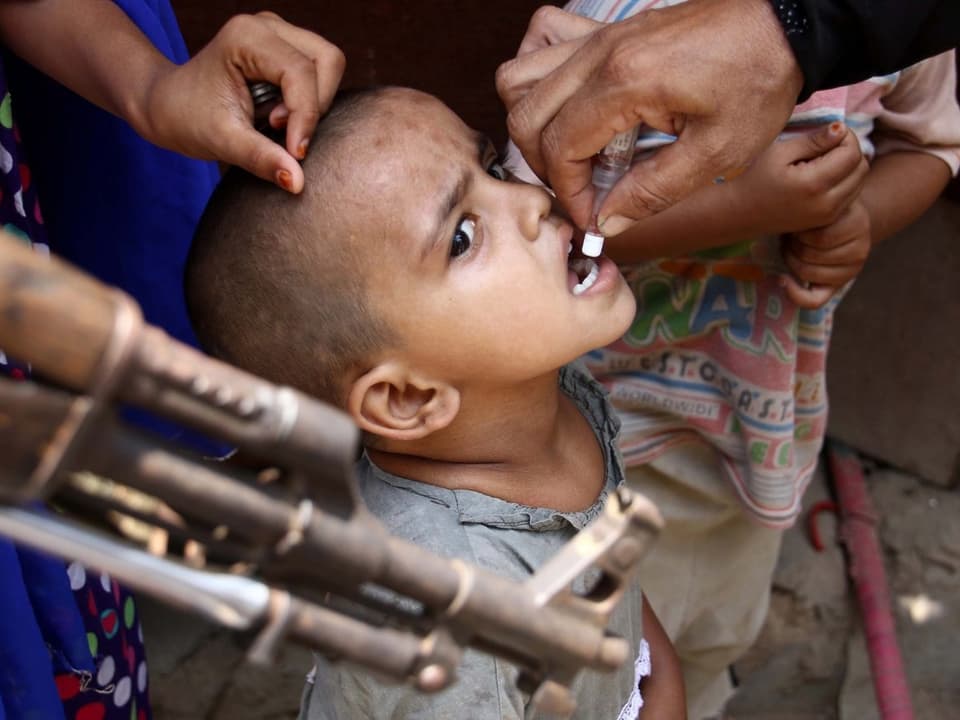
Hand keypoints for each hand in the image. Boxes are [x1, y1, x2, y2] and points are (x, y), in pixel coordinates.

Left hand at [138, 12, 344, 192]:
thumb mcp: (222, 141)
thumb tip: (298, 183)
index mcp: (246, 37)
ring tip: (278, 123)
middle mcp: (267, 25)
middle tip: (284, 133)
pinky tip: (280, 116)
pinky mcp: (286, 49)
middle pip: (328, 61)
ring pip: (330, 65)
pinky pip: (321, 73)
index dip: (305, 116)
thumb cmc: (186, 117)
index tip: (294, 154)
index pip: (301, 73)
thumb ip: (261, 159)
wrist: (168, 106)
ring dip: (315, 103)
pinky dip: (309, 102)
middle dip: (315, 105)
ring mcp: (279, 34)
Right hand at [497, 0, 802, 232]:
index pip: (559, 146)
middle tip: (582, 189)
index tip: (594, 216)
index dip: (569, 192)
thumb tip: (606, 223)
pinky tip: (571, 105)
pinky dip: (538, 78)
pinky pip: (541, 45)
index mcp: (624, 82)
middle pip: (525, 115)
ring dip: (535, 124)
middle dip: (543, 165)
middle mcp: (599, 54)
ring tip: (572, 151)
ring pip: (519, 79)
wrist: (785, 24)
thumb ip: (654, 191)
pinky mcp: (605, 32)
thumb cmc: (759, 81)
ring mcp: (597, 37)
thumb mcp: (717, 153)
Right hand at [733, 122, 868, 235]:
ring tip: (823, 162)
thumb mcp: (780, 152)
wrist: (740, 214)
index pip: (852, 153)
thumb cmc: (756, 179)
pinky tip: (823, 177)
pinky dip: (845, 181)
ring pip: (860, 181)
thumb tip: (841, 129)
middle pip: (862, 167)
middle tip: (827, 145)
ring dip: (849, 166)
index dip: (846, 136)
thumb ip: (813, 140)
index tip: (828, 133)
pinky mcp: (826, 220)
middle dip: (850, 150)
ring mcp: (828, 215)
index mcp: (814, 184)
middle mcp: (827, 203)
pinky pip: (851, 195)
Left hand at [780, 198, 872, 307]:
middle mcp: (859, 251)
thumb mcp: (822, 204)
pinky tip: (783, 279)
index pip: (819, 237)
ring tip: (791, 248)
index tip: (798, 224)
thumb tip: (784, 232)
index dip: (800, 232)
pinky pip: (813, 301)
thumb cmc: (824, 212)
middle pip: (810, 255)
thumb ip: (809, 211)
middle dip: (793, 245)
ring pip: (807, 274)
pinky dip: (794, 294)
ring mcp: (850, 271)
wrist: (844, 222)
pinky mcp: (837, 287)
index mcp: (856, 224)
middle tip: (791, 237)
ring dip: (791, 261)